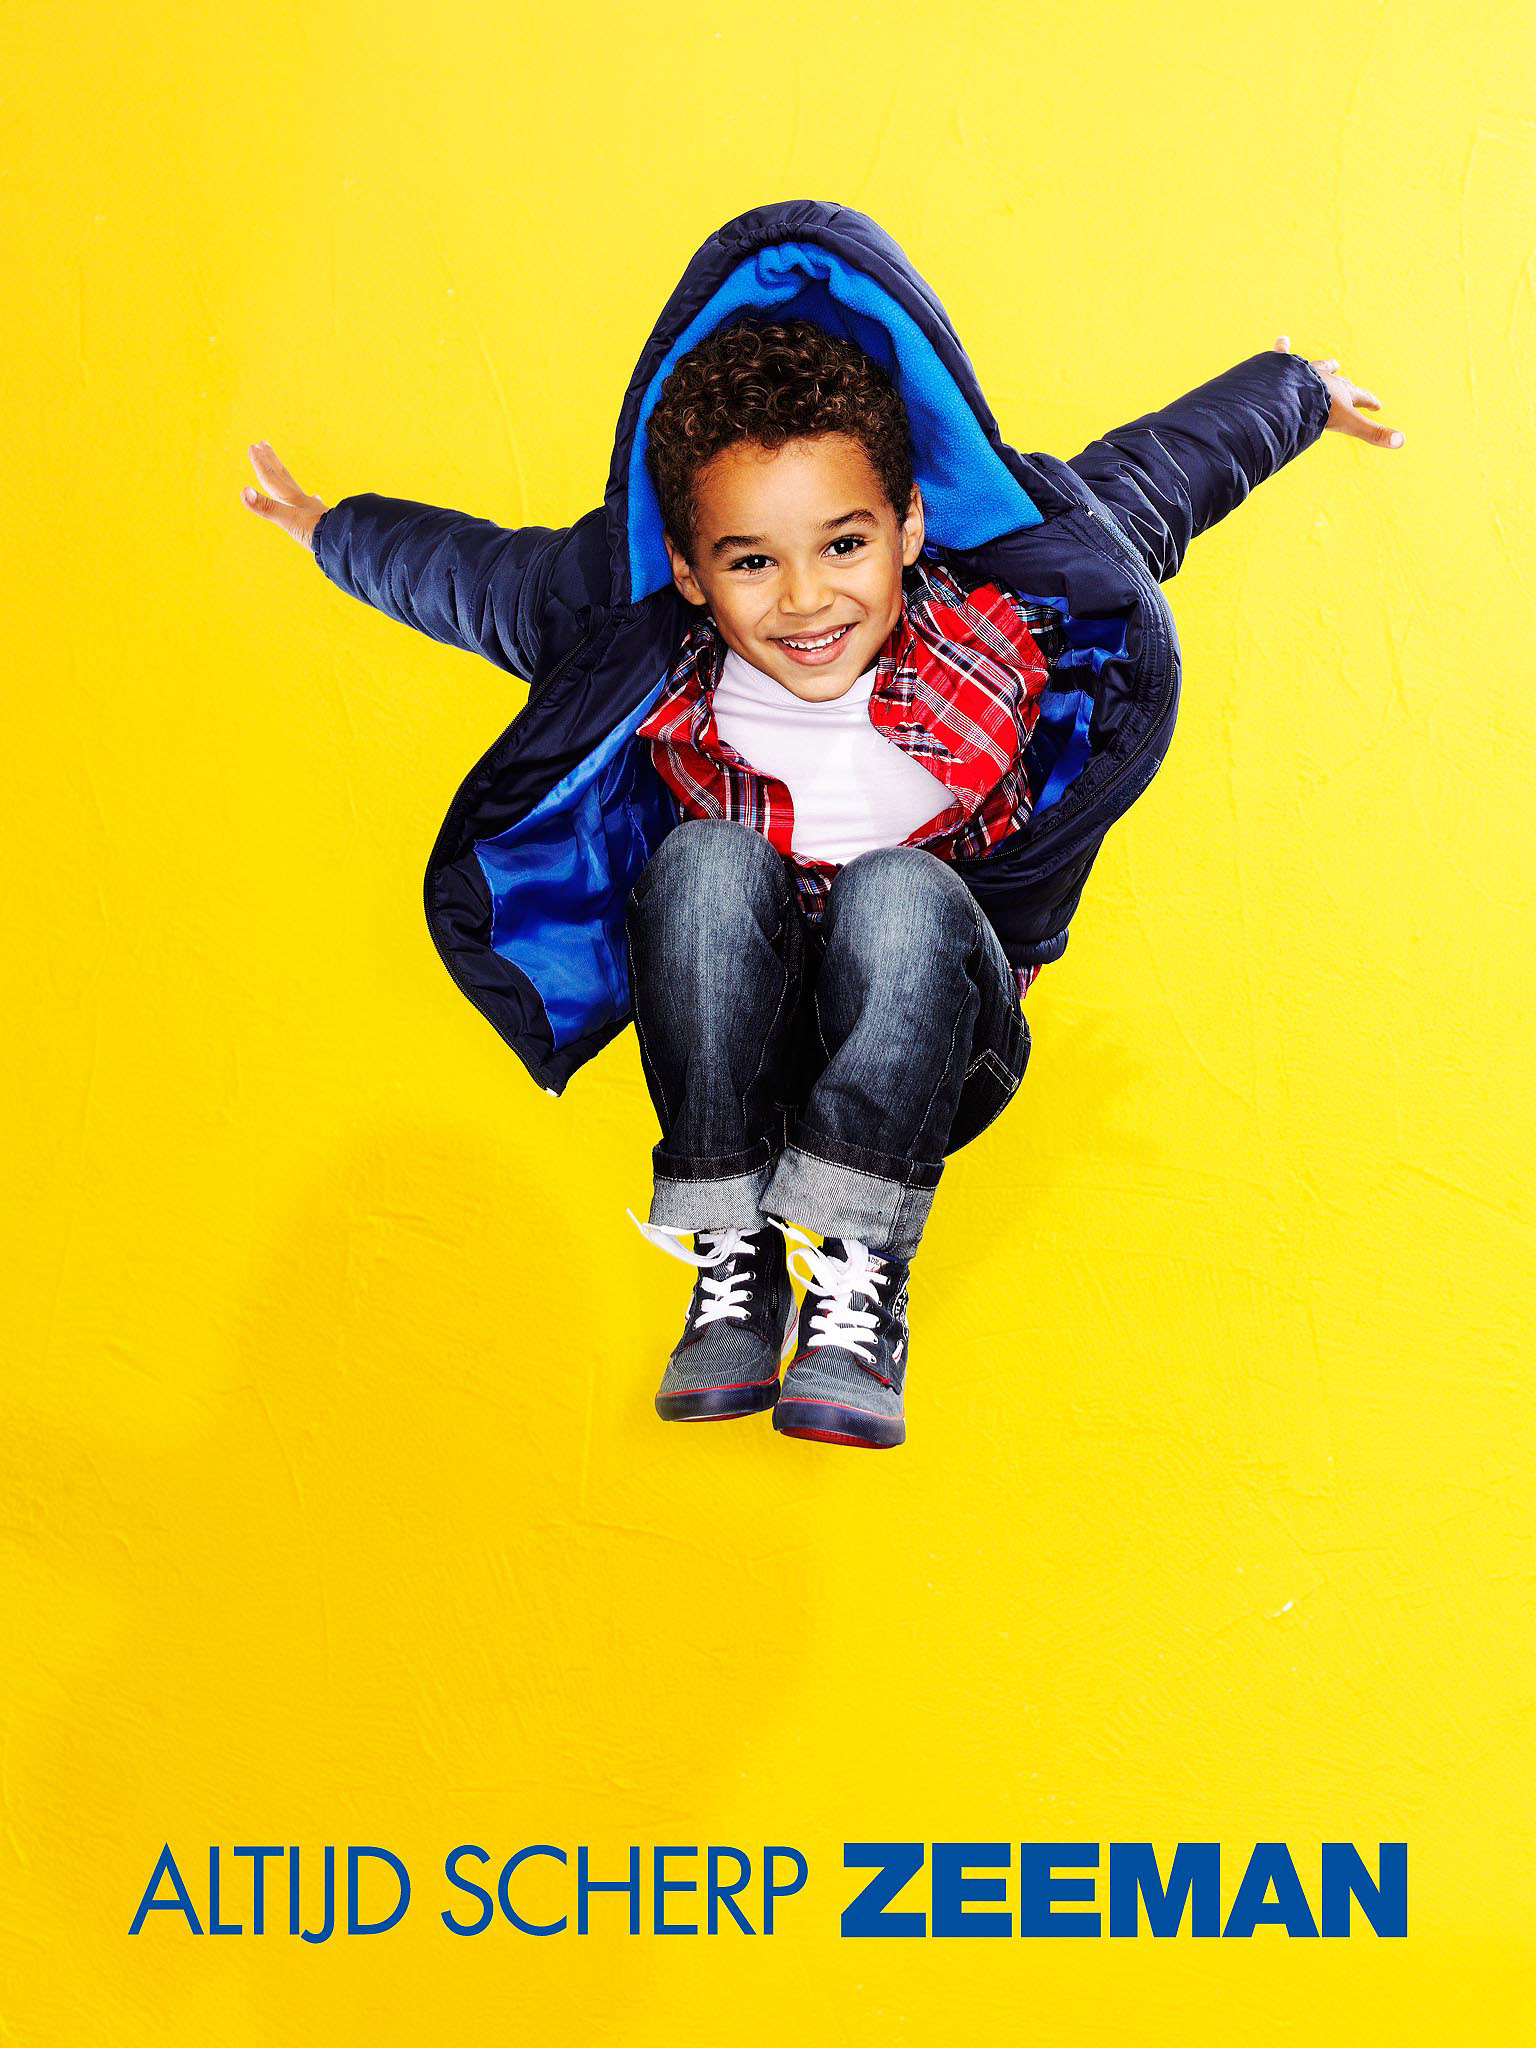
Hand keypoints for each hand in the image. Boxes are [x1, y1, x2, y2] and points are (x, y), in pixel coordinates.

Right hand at [241, 441, 328, 547]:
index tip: (253, 446)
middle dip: (271, 461)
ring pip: (297, 489)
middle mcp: (302, 501)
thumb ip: (267, 507)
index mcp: (292, 500)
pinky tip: (317, 499)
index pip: (273, 478)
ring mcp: (314, 510)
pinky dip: (312, 500)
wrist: (346, 542)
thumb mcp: (289, 520)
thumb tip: (244, 491)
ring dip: (286, 478)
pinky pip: (314, 506)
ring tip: (282, 470)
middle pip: (283, 476)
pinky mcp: (324, 521)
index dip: (261, 464)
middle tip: (263, 444)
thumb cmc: (317, 533)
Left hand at [1273, 337, 1403, 449]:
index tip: (1377, 405)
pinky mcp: (1285, 368)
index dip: (1369, 401)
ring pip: (1318, 368)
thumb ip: (1372, 433)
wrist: (1291, 396)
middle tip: (1350, 385)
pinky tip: (1282, 341)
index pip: (1360, 397)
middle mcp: (1326, 380)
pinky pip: (1283, 354)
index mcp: (1341, 393)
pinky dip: (1283, 348)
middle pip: (1340, 383)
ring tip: (1331, 365)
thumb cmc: (1321, 410)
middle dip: (1347, 386)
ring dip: (1325, 367)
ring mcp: (1305, 372)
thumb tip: (1402, 441)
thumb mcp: (1348, 424)